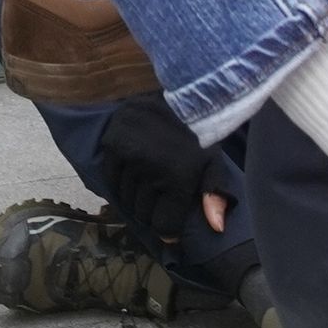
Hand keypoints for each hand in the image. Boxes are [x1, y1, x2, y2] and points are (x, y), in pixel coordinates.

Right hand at [93, 98, 222, 246]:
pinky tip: (131, 176)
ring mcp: (129, 155)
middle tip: (157, 201)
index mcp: (179, 177)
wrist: (178, 99)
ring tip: (144, 188)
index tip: (170, 222)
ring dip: (134, 198)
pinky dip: (119, 182)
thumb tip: (217, 227)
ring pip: (124, 197)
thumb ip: (215, 197)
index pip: (164, 225)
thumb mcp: (212, 165)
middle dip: (150, 212)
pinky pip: (110, 178)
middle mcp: (151, 168)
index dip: (168, 228)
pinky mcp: (112, 144)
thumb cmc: (198, 139)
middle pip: (142, 213)